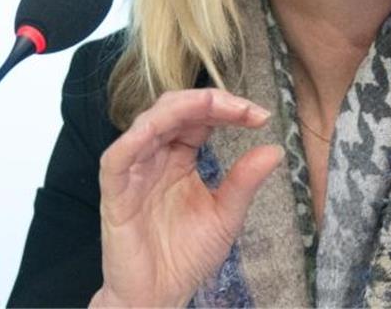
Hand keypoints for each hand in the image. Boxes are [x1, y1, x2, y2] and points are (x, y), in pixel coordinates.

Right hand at [90, 88, 282, 307]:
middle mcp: (155, 158)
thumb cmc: (187, 256)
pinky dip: (134, 139)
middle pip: (174, 110)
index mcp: (179, 158)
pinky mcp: (115, 194)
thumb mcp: (226, 215)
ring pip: (147, 123)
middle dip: (209, 101)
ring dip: (179, 108)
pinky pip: (117, 158)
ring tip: (212, 105)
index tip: (261, 116)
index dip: (228, 108)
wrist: (159, 296)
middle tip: (244, 109)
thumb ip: (245, 181)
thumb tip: (275, 149)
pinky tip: (156, 129)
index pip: (200, 117)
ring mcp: (134, 173)